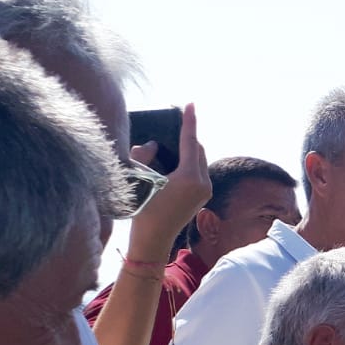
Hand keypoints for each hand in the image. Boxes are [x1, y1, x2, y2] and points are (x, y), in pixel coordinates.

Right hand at [127, 103, 209, 261]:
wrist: (153, 240)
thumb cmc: (143, 209)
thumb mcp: (138, 177)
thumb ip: (144, 154)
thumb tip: (152, 144)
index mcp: (190, 177)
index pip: (190, 141)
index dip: (189, 121)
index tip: (190, 104)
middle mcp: (203, 183)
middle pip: (198, 150)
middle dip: (187, 136)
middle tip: (175, 123)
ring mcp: (206, 191)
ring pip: (199, 161)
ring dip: (188, 149)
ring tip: (172, 140)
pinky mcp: (202, 197)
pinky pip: (198, 171)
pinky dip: (188, 162)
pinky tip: (175, 158)